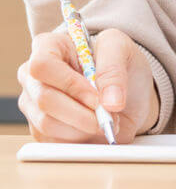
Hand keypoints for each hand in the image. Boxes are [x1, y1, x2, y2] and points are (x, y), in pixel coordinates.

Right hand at [17, 28, 159, 143]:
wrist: (129, 91)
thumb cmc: (119, 62)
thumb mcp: (121, 48)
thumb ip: (114, 68)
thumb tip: (110, 102)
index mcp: (49, 47)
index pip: (42, 65)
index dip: (69, 84)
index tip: (97, 97)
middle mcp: (35, 76)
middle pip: (43, 99)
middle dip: (81, 112)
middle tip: (108, 113)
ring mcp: (34, 105)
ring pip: (47, 124)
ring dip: (83, 127)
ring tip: (107, 118)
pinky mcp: (40, 130)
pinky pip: (53, 142)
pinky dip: (80, 139)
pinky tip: (96, 127)